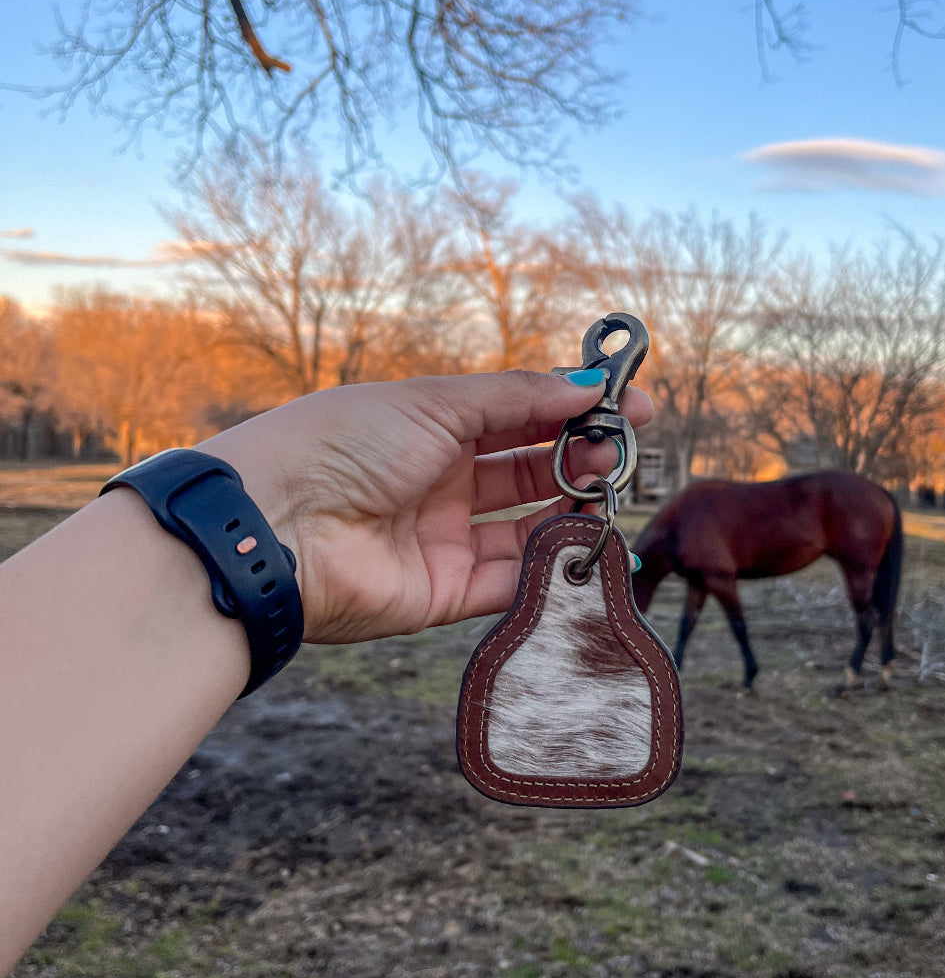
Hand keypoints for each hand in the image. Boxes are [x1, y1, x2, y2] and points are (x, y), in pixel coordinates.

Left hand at [198, 371, 652, 643]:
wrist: (277, 525)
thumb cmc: (345, 443)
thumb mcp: (436, 402)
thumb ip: (518, 398)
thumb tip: (588, 383)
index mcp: (434, 427)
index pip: (520, 415)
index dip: (575, 409)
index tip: (634, 407)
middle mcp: (441, 482)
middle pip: (530, 471)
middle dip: (580, 459)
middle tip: (623, 452)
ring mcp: (444, 539)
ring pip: (528, 528)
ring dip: (572, 510)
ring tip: (609, 491)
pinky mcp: (444, 594)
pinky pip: (511, 582)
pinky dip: (550, 568)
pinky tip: (585, 545)